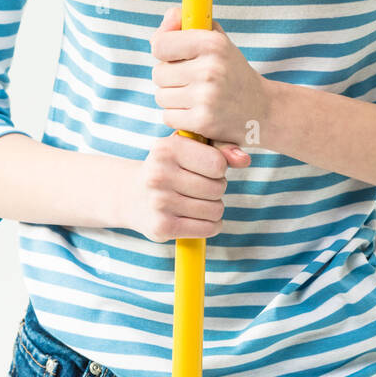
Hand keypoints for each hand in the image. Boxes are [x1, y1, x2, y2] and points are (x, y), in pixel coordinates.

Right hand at [128, 132, 250, 241]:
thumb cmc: (170, 167)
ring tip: (197, 202)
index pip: (218, 164)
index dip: (218, 169)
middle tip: (199, 187)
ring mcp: (159, 202)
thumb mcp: (189, 148)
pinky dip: (211, 225)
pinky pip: (207, 228)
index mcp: (167, 149)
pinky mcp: (161, 227)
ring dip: (213, 208)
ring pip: (216, 210)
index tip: (205, 169)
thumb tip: (245, 159)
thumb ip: (220, 148)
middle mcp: (159, 174)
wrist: (130, 194)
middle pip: (218, 188)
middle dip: (216, 189)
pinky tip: (198, 218)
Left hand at [150, 6, 269, 146]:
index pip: (160, 44)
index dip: (163, 50)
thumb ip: (187, 23)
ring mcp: (206, 97)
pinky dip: (178, 117)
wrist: (262, 110)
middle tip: (192, 80)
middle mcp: (210, 69)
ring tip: (197, 96)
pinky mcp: (203, 121)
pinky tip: (197, 112)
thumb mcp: (217, 40)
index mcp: (213, 44)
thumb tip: (167, 17)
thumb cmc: (231, 72)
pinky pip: (168, 116)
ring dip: (173, 98)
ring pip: (161, 96)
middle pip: (158, 73)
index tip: (174, 55)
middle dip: (170, 78)